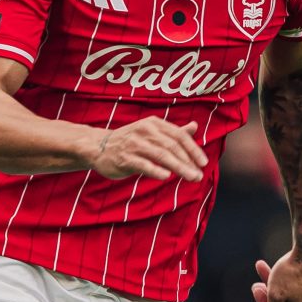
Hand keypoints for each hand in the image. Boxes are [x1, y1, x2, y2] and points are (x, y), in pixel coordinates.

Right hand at [88, 117, 208, 181]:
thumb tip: (194, 127)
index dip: (193, 149)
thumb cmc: (130, 141)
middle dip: (188, 161)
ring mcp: (134, 144)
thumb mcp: (151, 132)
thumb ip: (173, 132)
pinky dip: (155, 170)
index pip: (179, 135)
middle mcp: (145, 131)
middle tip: (199, 175)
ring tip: (190, 177)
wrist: (98, 146)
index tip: (204, 163)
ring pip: (161, 155)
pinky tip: (166, 177)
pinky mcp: (124, 158)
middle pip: (172, 146)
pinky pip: (143, 164)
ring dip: (178, 167)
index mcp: (154, 124)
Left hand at [252, 243, 301, 301]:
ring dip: (271, 279)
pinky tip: (280, 264)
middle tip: (256, 281)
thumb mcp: (275, 295)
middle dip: (266, 290)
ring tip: (260, 266)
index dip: (262, 301)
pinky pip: (296, 280)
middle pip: (281, 301)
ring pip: (287, 288)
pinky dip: (284, 274)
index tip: (255, 286)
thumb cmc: (290, 272)